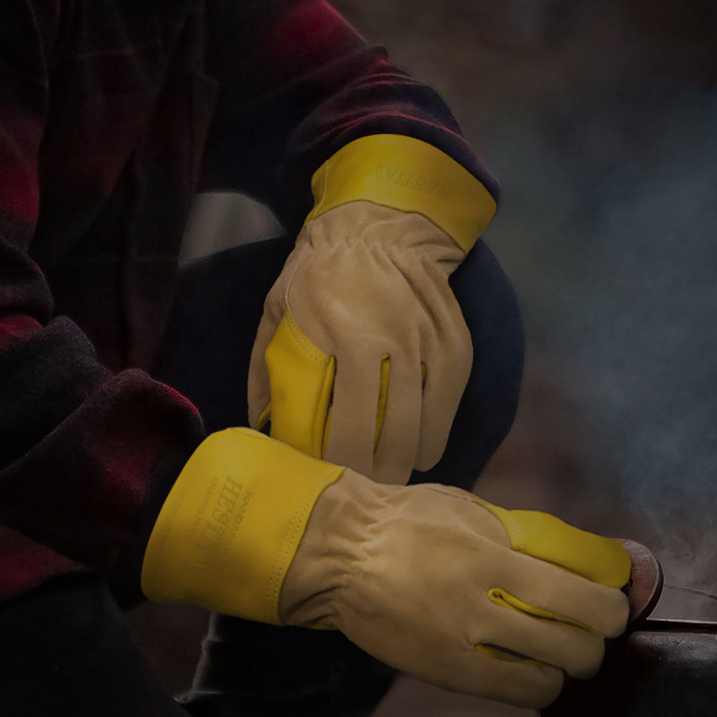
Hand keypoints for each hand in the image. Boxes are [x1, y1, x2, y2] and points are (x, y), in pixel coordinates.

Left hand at [251, 204, 473, 482]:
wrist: (380, 225)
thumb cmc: (318, 273)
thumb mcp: (275, 310)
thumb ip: (265, 369)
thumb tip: (261, 427)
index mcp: (337, 336)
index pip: (340, 424)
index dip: (337, 464)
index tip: (328, 482)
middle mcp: (387, 340)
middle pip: (387, 434)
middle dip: (375, 474)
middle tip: (362, 491)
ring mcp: (425, 342)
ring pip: (423, 425)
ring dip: (406, 462)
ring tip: (390, 479)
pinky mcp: (454, 342)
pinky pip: (450, 402)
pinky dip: (436, 433)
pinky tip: (423, 452)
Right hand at [281, 475, 632, 704]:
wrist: (336, 558)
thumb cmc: (408, 522)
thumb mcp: (473, 509)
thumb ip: (529, 537)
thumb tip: (592, 562)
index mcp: (491, 556)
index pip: (584, 595)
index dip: (615, 604)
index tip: (612, 599)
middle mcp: (481, 608)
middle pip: (579, 645)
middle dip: (597, 638)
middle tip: (588, 627)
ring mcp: (463, 649)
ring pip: (552, 679)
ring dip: (566, 666)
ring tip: (555, 650)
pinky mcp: (447, 676)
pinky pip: (516, 695)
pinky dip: (536, 684)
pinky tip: (527, 666)